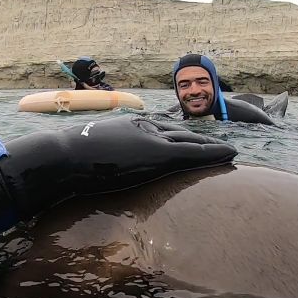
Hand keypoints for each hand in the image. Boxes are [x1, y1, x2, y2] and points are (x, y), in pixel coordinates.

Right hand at [0, 115, 236, 214]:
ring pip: (192, 141)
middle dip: (203, 141)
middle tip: (224, 149)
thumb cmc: (70, 160)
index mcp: (130, 125)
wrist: (65, 157)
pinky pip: (194, 153)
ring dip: (213, 148)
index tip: (196, 144)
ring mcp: (153, 138)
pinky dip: (215, 154)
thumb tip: (98, 172)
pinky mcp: (159, 154)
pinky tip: (232, 155)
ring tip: (232, 154)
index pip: (164, 130)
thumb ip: (104, 158)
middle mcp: (145, 126)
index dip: (183, 138)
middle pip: (182, 133)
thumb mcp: (91, 155)